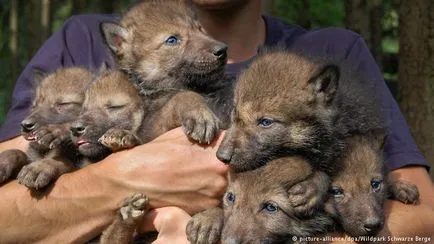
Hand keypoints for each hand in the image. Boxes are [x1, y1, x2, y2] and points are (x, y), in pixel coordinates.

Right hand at [91, 127, 228, 214]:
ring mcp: (211, 199)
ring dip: (208, 178)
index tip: (213, 143)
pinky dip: (200, 192)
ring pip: (218, 182)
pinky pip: (209, 197)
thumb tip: (217, 135)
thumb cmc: (150, 157)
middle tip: (194, 160)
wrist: (127, 185)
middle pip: (226, 166)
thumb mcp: (179, 136)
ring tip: (186, 174)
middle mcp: (219, 181)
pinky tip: (185, 186)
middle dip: (214, 161)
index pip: (230, 147)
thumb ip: (203, 136)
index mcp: (216, 160)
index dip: (220, 143)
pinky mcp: (201, 212)